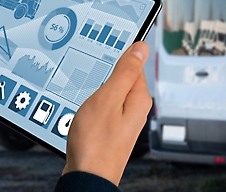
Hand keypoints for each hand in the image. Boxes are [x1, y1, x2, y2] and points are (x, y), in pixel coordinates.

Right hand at [63, 41, 151, 185]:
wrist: (87, 177)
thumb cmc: (95, 143)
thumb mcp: (108, 98)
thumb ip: (124, 72)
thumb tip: (141, 47)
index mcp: (139, 98)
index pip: (134, 64)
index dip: (117, 56)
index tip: (102, 53)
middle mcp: (135, 109)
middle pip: (122, 78)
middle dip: (106, 74)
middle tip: (90, 76)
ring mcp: (123, 121)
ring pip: (111, 93)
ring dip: (97, 90)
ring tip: (85, 95)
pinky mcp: (111, 130)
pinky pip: (104, 108)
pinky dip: (93, 104)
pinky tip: (84, 110)